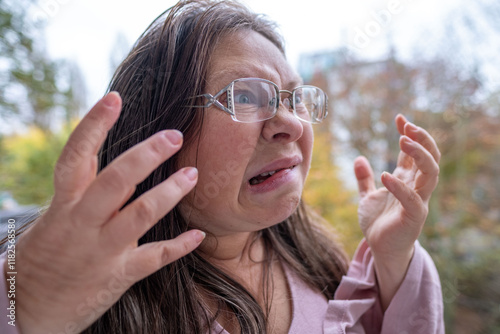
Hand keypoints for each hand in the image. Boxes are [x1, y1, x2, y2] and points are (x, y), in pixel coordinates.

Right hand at [9, 92, 204, 333]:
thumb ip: (82, 192)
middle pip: (115, 180)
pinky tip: (198, 234)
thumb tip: (115, 160)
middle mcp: (82, 223)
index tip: (113, 98)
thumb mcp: (55, 217)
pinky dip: (178, 246)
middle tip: (174, 135)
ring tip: (192, 173)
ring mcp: (101, 250)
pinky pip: (153, 258)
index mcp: (63, 205)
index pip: (75, 157)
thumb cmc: (46, 254)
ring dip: (169, 192)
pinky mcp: (118, 276)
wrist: (26, 309)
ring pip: (140, 214)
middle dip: (146, 155)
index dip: (93, 126)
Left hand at [354, 114, 439, 309]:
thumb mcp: (367, 196)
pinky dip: (400, 186)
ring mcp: (418, 201)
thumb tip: (358, 158)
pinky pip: (412, 199)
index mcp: (406, 180)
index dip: (409, 134)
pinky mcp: (413, 217)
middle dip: (422, 139)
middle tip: (407, 125)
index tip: (399, 118)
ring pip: (430, 173)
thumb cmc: (378, 222)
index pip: (413, 152)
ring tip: (403, 140)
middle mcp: (416, 187)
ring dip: (420, 155)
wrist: (380, 249)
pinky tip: (385, 175)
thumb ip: (364, 178)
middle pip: (429, 158)